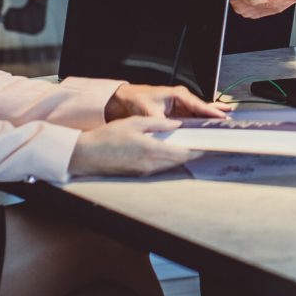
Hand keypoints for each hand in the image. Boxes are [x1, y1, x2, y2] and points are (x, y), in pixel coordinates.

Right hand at [69, 117, 200, 176]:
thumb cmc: (108, 137)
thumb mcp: (136, 122)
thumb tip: (177, 125)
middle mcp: (150, 165)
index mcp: (151, 151)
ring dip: (181, 157)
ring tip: (191, 146)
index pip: (182, 153)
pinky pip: (160, 168)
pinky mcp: (138, 174)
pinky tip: (171, 151)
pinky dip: (169, 160)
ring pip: (170, 166)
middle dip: (192, 153)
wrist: (86, 155)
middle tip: (203, 144)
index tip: (209, 145)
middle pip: (179, 161)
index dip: (198, 150)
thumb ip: (159, 124)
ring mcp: (144, 171)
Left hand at [104, 83, 228, 121]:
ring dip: (211, 116)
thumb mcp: (149, 112)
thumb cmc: (136, 100)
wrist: (124, 99)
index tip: (221, 117)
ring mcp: (180, 106)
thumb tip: (171, 132)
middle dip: (216, 111)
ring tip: (226, 117)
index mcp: (178, 95)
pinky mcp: (176, 113)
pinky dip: (202, 120)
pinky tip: (211, 123)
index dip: (210, 112)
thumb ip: (162, 122)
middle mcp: (182, 99)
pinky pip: (192, 117)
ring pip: (199, 112)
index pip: (198, 105)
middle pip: (203, 107)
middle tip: (229, 116)